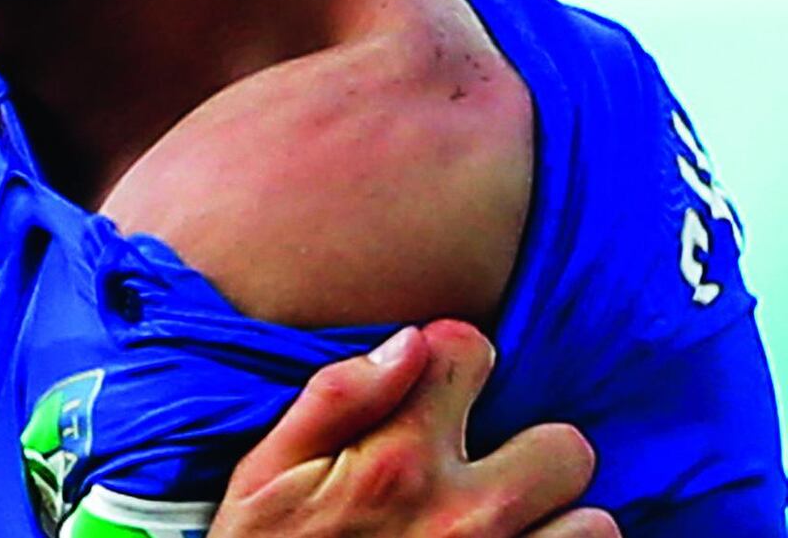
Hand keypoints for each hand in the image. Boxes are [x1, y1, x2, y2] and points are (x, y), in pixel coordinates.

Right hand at [209, 320, 619, 536]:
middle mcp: (466, 516)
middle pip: (564, 446)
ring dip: (556, 524)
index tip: (444, 385)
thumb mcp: (267, 477)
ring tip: (508, 533)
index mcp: (400, 463)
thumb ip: (336, 399)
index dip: (457, 356)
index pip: (470, 351)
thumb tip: (410, 341)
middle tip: (488, 476)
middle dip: (531, 450)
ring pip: (592, 525)